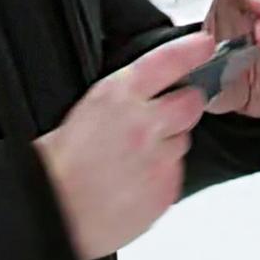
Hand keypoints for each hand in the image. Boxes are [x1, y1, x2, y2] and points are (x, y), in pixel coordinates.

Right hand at [33, 30, 216, 259]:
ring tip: (135, 158)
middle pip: (191, 102)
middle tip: (163, 116)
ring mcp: (159, 159)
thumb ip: (115, 102)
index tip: (204, 45)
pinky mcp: (166, 189)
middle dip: (183, 105)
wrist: (55, 214)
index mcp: (116, 97)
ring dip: (168, 144)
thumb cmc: (57, 169)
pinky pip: (175, 173)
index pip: (167, 61)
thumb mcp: (77, 115)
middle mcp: (144, 124)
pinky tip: (134, 181)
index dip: (190, 50)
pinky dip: (161, 175)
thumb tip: (134, 98)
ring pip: (183, 141)